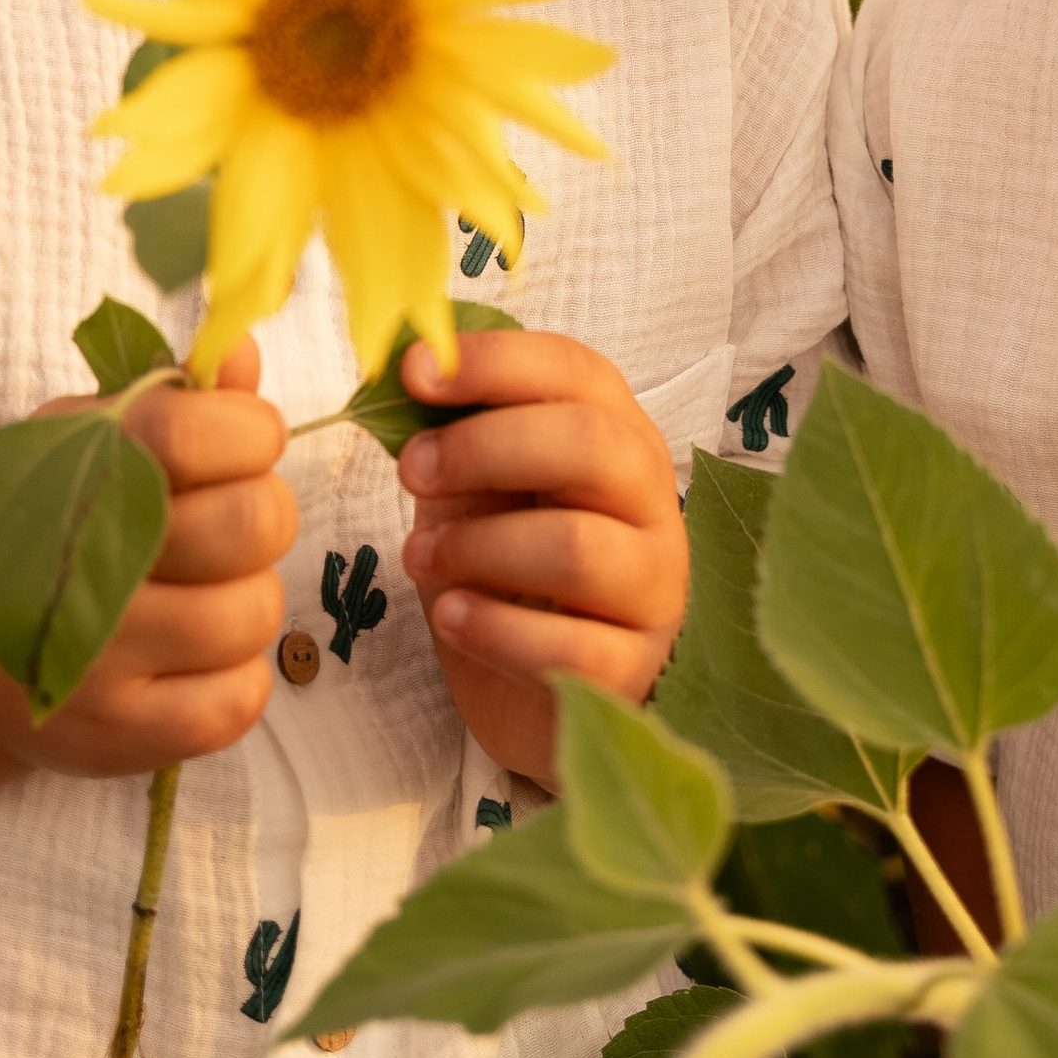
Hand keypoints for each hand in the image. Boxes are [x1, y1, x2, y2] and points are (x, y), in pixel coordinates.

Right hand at [0, 342, 295, 780]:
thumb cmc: (62, 522)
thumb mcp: (99, 441)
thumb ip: (182, 401)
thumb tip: (243, 351)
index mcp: (78, 467)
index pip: (192, 432)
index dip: (250, 432)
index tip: (247, 441)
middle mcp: (76, 561)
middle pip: (248, 524)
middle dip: (264, 516)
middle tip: (230, 526)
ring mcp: (92, 656)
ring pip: (252, 615)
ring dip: (250, 600)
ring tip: (205, 594)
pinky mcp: (114, 736)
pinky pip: (238, 704)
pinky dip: (239, 679)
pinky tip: (198, 659)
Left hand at [394, 329, 688, 781]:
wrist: (539, 695)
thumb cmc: (508, 574)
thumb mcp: (478, 492)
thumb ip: (457, 435)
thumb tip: (404, 366)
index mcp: (619, 438)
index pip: (576, 373)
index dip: (494, 362)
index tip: (413, 373)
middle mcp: (652, 504)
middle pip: (588, 444)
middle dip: (484, 448)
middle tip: (411, 471)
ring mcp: (653, 589)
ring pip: (576, 546)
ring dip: (477, 546)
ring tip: (420, 557)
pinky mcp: (632, 670)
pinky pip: (566, 646)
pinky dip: (493, 628)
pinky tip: (452, 618)